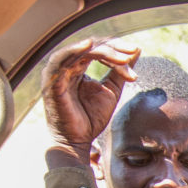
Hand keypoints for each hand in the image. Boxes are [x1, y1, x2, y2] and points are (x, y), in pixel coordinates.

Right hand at [41, 38, 139, 165]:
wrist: (77, 141)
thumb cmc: (91, 118)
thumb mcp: (112, 90)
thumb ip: (121, 71)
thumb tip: (136, 50)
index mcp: (78, 66)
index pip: (99, 48)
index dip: (117, 49)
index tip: (135, 51)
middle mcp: (67, 66)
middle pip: (92, 46)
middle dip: (114, 48)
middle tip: (132, 52)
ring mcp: (58, 72)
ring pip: (81, 51)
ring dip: (104, 52)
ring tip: (123, 58)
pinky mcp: (51, 80)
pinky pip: (60, 59)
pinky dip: (74, 50)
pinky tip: (89, 45)